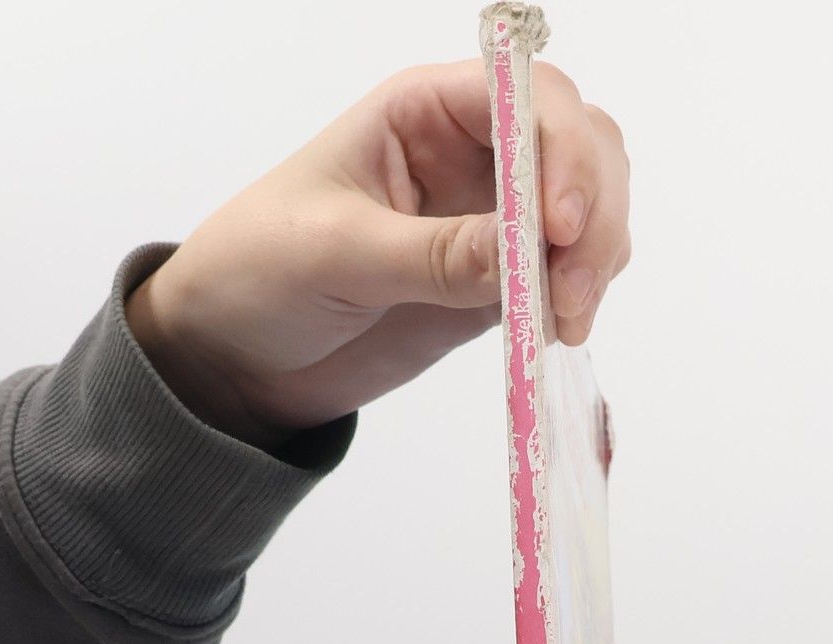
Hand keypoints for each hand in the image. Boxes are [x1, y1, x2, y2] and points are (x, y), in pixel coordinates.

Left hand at [125, 59, 630, 449]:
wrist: (234, 356)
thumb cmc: (258, 273)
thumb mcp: (336, 255)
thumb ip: (434, 254)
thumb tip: (525, 254)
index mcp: (424, 112)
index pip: (526, 98)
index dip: (562, 153)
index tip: (562, 230)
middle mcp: (471, 153)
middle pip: (578, 145)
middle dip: (594, 213)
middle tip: (570, 294)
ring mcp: (490, 219)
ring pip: (588, 208)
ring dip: (598, 259)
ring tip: (564, 322)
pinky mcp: (495, 283)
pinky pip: (566, 273)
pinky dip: (580, 295)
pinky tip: (556, 332)